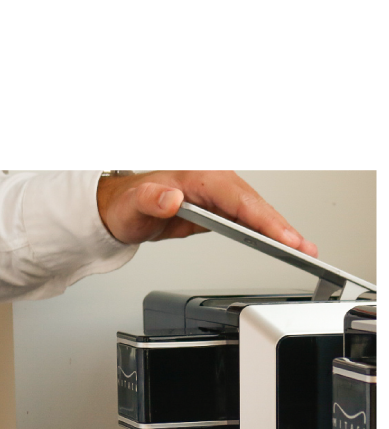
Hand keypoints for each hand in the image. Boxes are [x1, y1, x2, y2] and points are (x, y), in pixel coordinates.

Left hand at [95, 171, 317, 254]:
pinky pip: (248, 220)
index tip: (284, 238)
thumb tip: (172, 198)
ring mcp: (220, 195)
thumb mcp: (133, 204)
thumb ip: (150, 199)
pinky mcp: (220, 209)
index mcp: (201, 176)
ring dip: (279, 232)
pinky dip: (265, 233)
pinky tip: (282, 246)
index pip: (240, 199)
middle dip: (282, 228)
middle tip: (307, 251)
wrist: (121, 208)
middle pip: (256, 206)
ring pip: (256, 213)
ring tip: (303, 252)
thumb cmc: (126, 203)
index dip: (265, 220)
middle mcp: (215, 181)